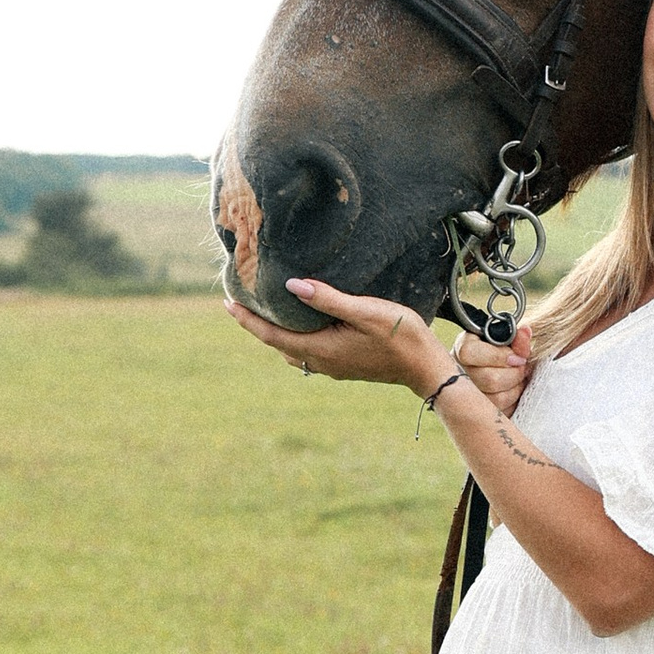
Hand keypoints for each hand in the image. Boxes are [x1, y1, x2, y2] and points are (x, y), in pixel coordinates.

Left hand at [228, 277, 441, 390]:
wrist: (426, 367)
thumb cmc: (401, 336)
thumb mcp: (366, 312)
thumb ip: (328, 299)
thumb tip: (292, 285)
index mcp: (321, 350)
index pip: (271, 336)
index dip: (247, 320)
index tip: (227, 303)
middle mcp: (321, 362)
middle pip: (277, 344)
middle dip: (257, 324)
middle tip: (241, 301)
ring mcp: (332, 366)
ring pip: (291, 349)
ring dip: (276, 331)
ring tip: (266, 309)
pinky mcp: (343, 365)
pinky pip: (306, 350)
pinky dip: (294, 335)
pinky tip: (300, 320)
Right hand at [454, 329, 532, 418]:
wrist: (494, 370)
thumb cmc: (499, 353)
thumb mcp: (506, 340)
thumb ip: (516, 338)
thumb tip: (525, 332)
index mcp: (462, 350)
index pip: (470, 353)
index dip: (499, 356)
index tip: (517, 358)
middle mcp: (459, 374)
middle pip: (489, 379)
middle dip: (514, 374)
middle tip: (522, 368)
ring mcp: (466, 397)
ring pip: (497, 399)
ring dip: (516, 388)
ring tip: (519, 379)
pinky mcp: (480, 413)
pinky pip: (502, 412)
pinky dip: (513, 402)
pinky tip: (513, 391)